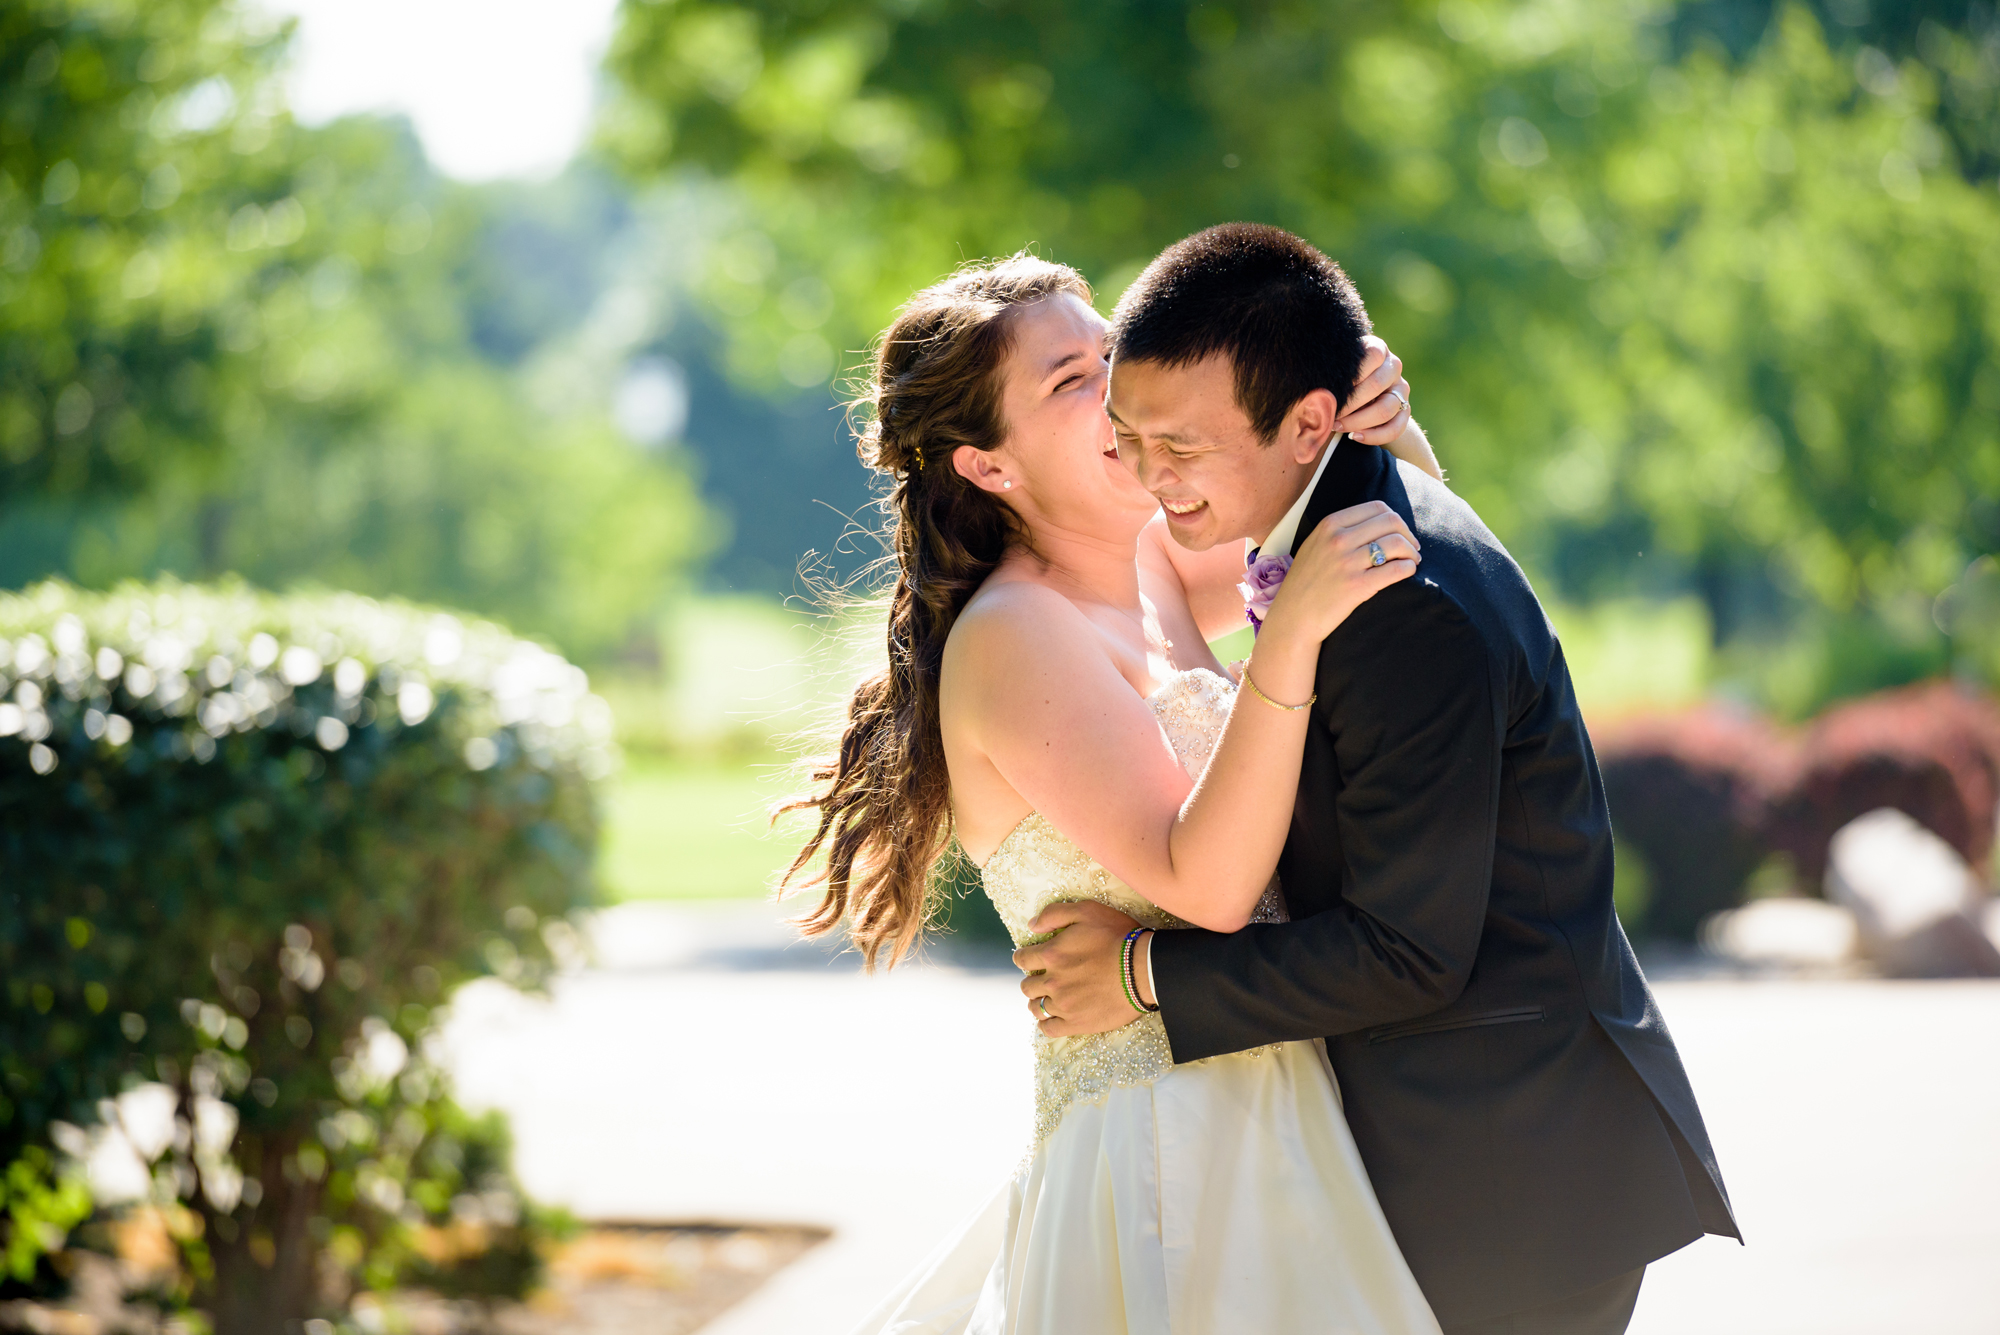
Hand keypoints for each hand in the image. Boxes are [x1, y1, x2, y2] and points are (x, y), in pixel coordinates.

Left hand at [1013, 900, 1142, 1036]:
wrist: (1144, 968)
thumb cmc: (1118, 936)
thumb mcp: (1087, 911)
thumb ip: (1054, 914)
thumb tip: (1031, 925)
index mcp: (1051, 954)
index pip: (1022, 959)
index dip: (1024, 958)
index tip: (1031, 959)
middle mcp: (1053, 981)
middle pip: (1027, 986)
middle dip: (1032, 980)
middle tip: (1044, 978)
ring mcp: (1064, 1005)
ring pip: (1035, 1008)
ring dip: (1037, 1001)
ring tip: (1048, 997)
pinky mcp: (1077, 1023)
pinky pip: (1049, 1029)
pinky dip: (1046, 1023)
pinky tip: (1052, 1017)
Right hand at [1259, 501, 1419, 644]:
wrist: (1294, 617)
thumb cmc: (1306, 583)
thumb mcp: (1314, 545)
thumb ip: (1339, 530)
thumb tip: (1377, 523)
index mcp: (1329, 524)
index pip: (1377, 507)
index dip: (1395, 519)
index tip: (1400, 533)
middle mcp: (1338, 539)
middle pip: (1391, 521)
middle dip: (1408, 534)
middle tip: (1412, 548)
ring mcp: (1348, 563)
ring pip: (1397, 543)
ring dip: (1411, 551)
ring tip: (1412, 561)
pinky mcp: (1357, 586)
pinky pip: (1396, 569)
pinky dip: (1408, 568)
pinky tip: (1407, 572)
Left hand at [1333, 335, 1410, 444]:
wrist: (1359, 399)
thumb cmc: (1338, 380)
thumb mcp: (1334, 372)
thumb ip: (1328, 374)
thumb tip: (1313, 390)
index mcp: (1377, 349)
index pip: (1373, 355)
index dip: (1352, 374)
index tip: (1331, 389)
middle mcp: (1393, 367)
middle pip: (1378, 383)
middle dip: (1350, 403)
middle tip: (1329, 413)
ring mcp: (1401, 390)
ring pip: (1386, 408)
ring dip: (1358, 421)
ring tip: (1336, 426)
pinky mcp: (1405, 412)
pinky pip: (1396, 428)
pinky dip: (1373, 436)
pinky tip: (1353, 437)